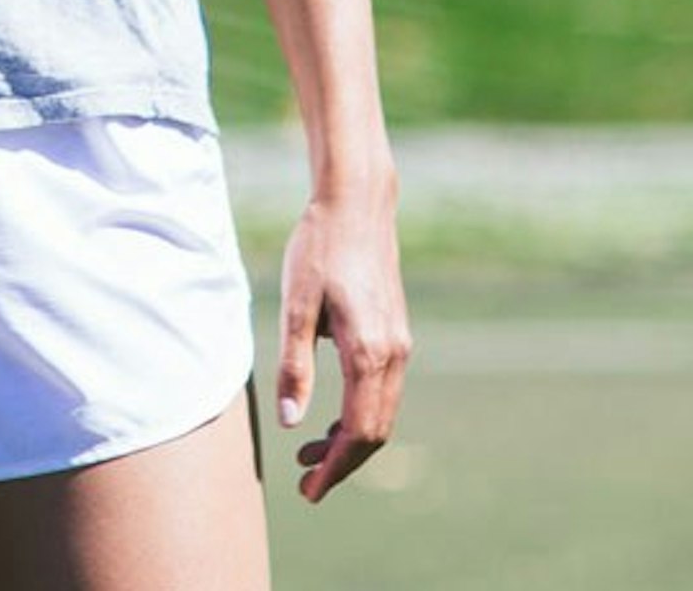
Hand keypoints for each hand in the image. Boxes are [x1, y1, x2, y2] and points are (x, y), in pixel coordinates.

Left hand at [275, 185, 410, 502]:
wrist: (357, 203)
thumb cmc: (320, 247)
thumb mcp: (294, 304)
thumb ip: (293, 365)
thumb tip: (291, 422)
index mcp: (368, 353)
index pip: (357, 432)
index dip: (333, 467)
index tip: (307, 489)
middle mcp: (394, 355)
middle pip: (374, 432)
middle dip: (341, 462)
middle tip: (303, 479)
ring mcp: (400, 344)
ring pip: (382, 413)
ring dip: (349, 439)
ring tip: (308, 450)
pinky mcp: (397, 333)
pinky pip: (384, 391)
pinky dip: (361, 413)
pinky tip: (331, 412)